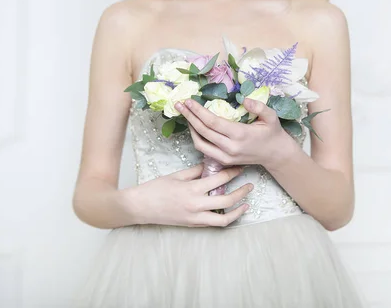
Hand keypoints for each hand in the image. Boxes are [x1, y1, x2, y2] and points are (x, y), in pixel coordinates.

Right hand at [131, 164, 252, 226]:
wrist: (140, 207)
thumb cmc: (155, 189)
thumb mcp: (177, 175)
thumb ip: (196, 171)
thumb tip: (211, 166)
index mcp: (193, 189)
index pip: (220, 179)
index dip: (233, 172)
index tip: (240, 166)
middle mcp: (197, 205)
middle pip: (228, 199)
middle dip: (242, 191)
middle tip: (250, 185)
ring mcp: (196, 217)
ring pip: (224, 218)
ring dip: (238, 210)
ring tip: (246, 202)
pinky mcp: (193, 225)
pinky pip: (214, 223)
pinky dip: (225, 218)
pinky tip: (231, 211)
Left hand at [175, 98, 294, 167]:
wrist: (275, 154)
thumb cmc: (272, 133)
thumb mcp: (271, 117)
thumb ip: (259, 107)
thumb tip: (244, 100)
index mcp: (240, 134)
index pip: (213, 122)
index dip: (198, 111)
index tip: (188, 101)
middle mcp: (230, 147)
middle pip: (203, 131)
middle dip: (189, 117)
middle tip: (179, 104)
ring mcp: (226, 157)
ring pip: (200, 143)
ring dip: (190, 128)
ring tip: (185, 114)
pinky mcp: (224, 161)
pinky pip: (205, 150)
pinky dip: (197, 138)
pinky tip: (194, 127)